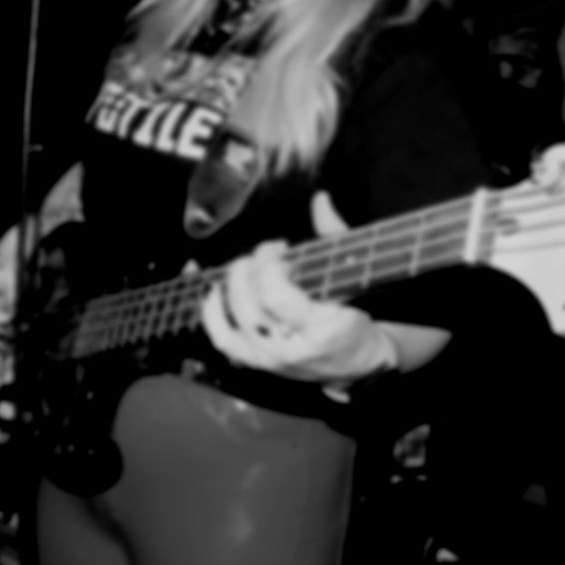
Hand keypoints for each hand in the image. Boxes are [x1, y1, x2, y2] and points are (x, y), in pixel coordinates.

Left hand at [200, 189, 397, 385]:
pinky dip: (211, 312)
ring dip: (232, 285)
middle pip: (248, 305)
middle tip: (265, 255)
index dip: (267, 266)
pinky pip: (221, 338)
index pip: (274, 297)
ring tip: (246, 268)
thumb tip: (320, 199)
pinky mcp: (254, 362)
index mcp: (318, 329)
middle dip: (251, 269)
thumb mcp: (352, 275)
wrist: (354, 364)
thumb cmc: (352, 319)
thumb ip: (335, 235)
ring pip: (231, 320)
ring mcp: (268, 359)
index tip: (279, 249)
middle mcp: (288, 348)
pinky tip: (213, 289)